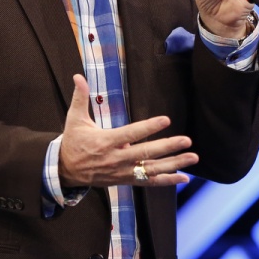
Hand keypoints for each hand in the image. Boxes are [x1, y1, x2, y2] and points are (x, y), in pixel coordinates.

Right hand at [58, 75, 197, 187]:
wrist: (65, 170)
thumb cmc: (73, 142)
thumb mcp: (74, 119)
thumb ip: (80, 97)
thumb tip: (78, 76)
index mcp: (105, 142)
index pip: (131, 133)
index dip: (149, 127)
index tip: (166, 119)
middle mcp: (116, 159)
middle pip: (146, 153)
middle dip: (168, 147)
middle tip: (187, 140)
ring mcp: (122, 171)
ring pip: (151, 169)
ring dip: (174, 164)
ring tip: (193, 157)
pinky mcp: (126, 180)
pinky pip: (149, 182)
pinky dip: (167, 180)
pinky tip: (184, 177)